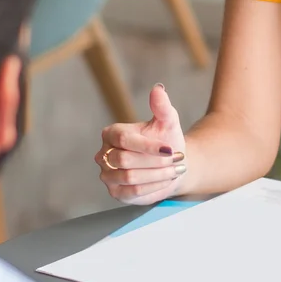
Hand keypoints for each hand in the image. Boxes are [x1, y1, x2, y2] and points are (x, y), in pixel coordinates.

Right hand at [96, 84, 187, 204]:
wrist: (172, 164)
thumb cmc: (166, 140)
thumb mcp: (167, 122)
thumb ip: (162, 106)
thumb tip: (158, 88)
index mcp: (111, 133)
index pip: (123, 139)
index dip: (147, 146)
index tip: (169, 148)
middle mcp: (104, 154)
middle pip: (124, 160)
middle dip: (154, 162)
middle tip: (175, 159)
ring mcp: (108, 175)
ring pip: (130, 177)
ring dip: (157, 175)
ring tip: (174, 169)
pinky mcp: (117, 193)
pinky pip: (133, 192)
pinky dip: (153, 187)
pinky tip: (166, 180)